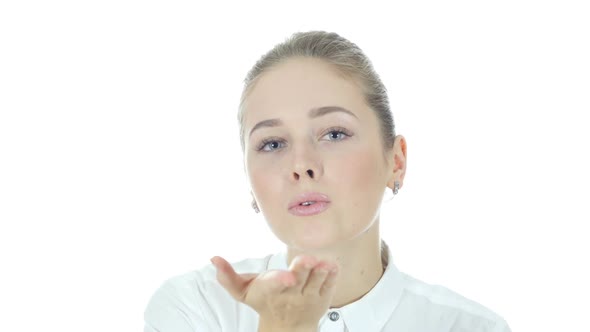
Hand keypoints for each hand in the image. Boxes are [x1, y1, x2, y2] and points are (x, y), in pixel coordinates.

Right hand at [210, 255, 338, 329]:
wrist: (286, 328)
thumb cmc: (264, 301)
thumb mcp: (243, 292)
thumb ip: (228, 276)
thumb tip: (213, 258)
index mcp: (270, 291)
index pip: (274, 285)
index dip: (280, 280)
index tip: (287, 277)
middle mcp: (290, 295)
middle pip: (298, 279)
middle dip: (302, 269)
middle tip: (308, 259)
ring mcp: (308, 296)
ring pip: (316, 281)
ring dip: (320, 271)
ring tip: (323, 262)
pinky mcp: (323, 297)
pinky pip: (329, 285)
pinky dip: (332, 275)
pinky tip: (333, 265)